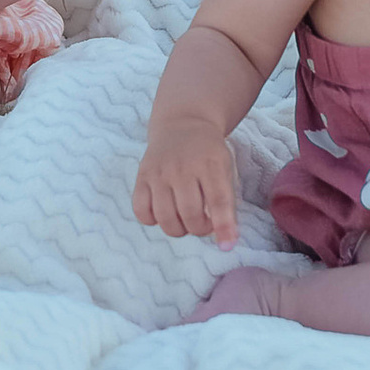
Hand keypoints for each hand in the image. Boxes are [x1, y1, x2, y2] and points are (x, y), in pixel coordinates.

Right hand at [133, 121, 239, 247]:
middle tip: (203, 224)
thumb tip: (225, 241)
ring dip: (178, 229)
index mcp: (211, 163)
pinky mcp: (142, 176)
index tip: (227, 245)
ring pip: (166, 218)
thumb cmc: (208, 154)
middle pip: (190, 215)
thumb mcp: (225, 168)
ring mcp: (159, 171)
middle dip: (199, 229)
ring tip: (184, 221)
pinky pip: (141, 211)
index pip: (219, 201)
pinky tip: (163, 212)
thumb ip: (225, 201)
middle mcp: (183, 167)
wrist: (182, 124)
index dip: (224, 227)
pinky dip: (153, 220)